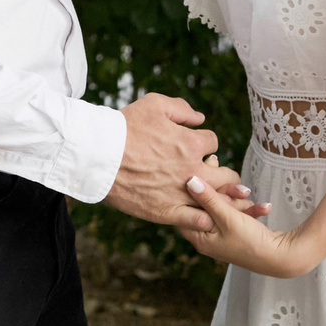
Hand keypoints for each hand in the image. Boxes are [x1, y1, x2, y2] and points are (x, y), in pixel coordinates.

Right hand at [105, 94, 251, 231]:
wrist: (98, 154)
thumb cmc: (124, 127)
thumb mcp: (153, 104)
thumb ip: (181, 108)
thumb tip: (200, 118)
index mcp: (190, 143)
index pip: (212, 143)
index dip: (203, 142)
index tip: (193, 146)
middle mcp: (192, 170)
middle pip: (227, 175)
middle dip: (223, 172)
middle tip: (213, 172)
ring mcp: (182, 193)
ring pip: (218, 200)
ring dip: (219, 197)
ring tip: (211, 195)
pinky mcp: (168, 211)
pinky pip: (199, 220)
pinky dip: (203, 217)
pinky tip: (196, 211)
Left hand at [180, 173, 309, 277]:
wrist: (284, 259)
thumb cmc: (251, 242)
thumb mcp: (226, 217)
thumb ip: (207, 198)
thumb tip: (188, 180)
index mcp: (199, 238)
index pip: (184, 210)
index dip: (188, 190)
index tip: (194, 170)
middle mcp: (207, 239)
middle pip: (204, 206)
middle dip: (218, 191)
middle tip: (217, 166)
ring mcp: (223, 236)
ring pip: (223, 208)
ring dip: (237, 200)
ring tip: (247, 192)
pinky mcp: (239, 233)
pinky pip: (238, 215)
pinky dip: (249, 210)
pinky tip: (265, 208)